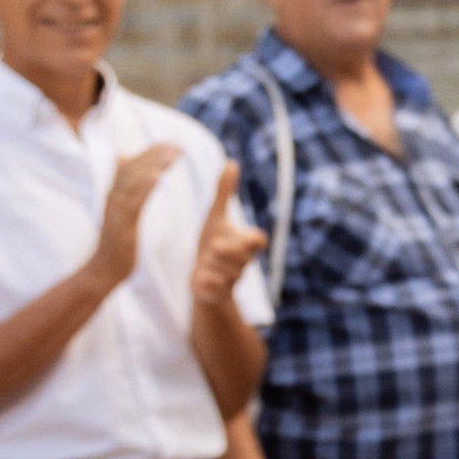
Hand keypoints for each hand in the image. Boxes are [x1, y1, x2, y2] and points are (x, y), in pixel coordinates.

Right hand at [87, 145, 180, 289]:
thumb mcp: (123, 212)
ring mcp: (116, 209)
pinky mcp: (121, 223)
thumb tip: (126, 163)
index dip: (150, 153)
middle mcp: (114, 197)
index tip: (170, 143)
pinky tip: (156, 176)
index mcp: (116, 194)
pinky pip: (132, 202)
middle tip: (177, 144)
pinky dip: (143, 187)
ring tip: (172, 153)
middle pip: (134, 168)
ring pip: (133, 180)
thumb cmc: (117, 242)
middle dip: (155, 154)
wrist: (104, 269)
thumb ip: (126, 189)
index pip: (132, 166)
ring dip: (152, 164)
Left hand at [190, 162, 269, 308]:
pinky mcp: (219, 295)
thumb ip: (224, 192)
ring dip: (212, 265)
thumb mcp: (215, 216)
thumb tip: (232, 162)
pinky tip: (200, 279)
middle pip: (241, 256)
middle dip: (225, 251)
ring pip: (226, 272)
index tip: (242, 236)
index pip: (259, 240)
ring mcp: (233, 280)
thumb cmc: (211, 242)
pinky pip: (214, 288)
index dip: (250, 239)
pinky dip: (206, 282)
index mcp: (246, 244)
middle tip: (213, 247)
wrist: (203, 278)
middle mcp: (243, 263)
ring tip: (204, 261)